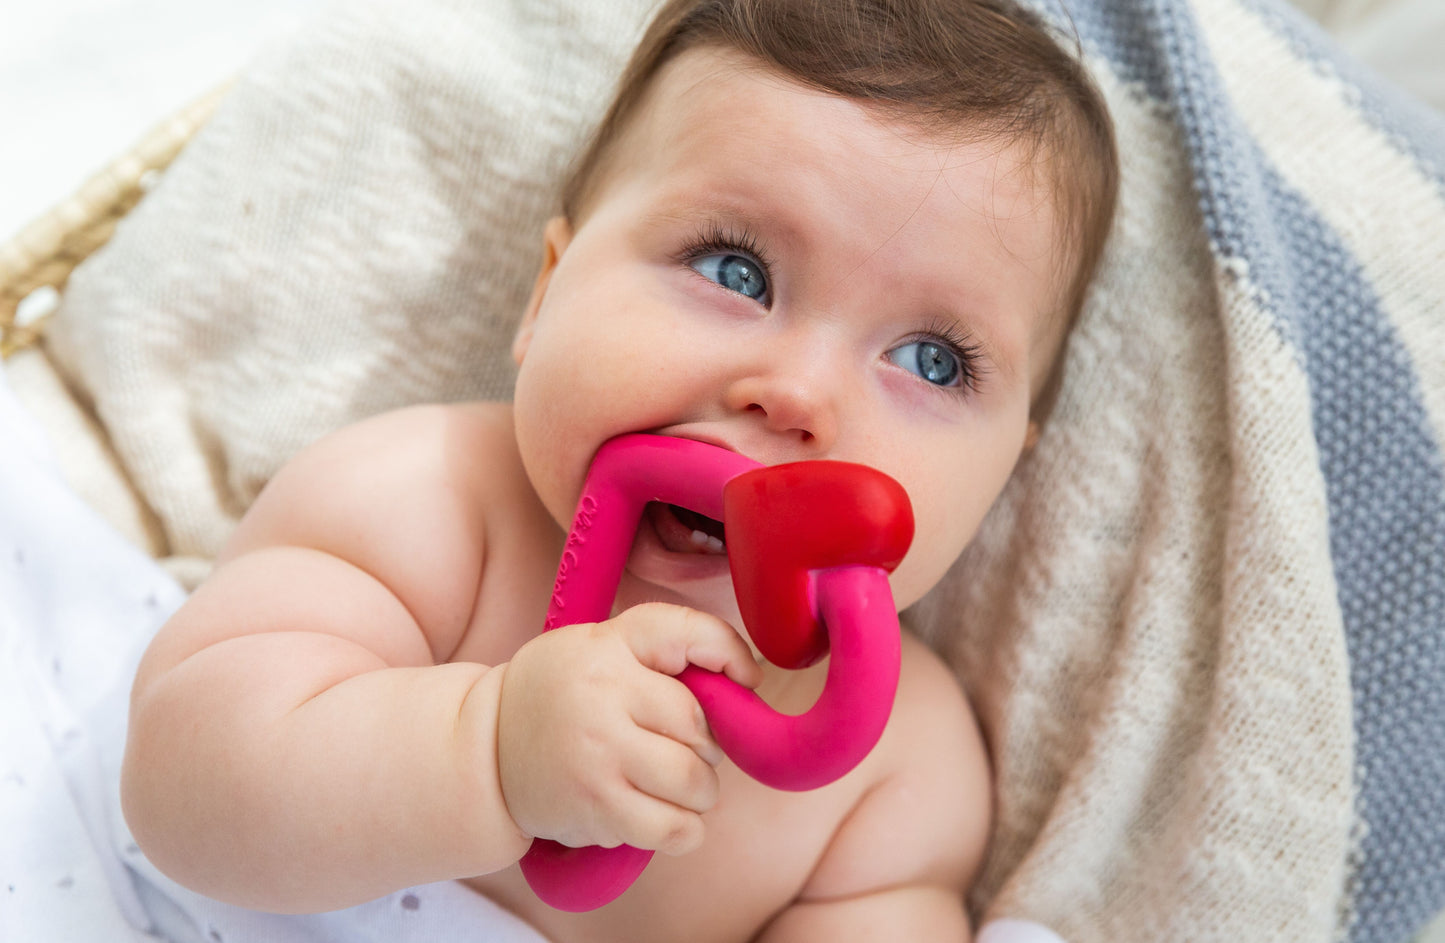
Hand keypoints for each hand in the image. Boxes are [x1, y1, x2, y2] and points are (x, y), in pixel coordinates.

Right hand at [497, 603, 761, 855]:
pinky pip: (673, 830)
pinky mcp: (596, 810)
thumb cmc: (562, 689)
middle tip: (680, 744)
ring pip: (695, 783)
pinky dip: (685, 829)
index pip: (692, 638)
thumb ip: (670, 643)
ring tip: (671, 781)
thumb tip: (749, 677)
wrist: (485, 748)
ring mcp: (599, 759)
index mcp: (608, 648)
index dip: (733, 659)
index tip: (746, 679)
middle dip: (707, 744)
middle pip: (701, 728)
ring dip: (699, 790)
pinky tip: (665, 814)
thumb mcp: (604, 641)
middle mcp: (603, 700)